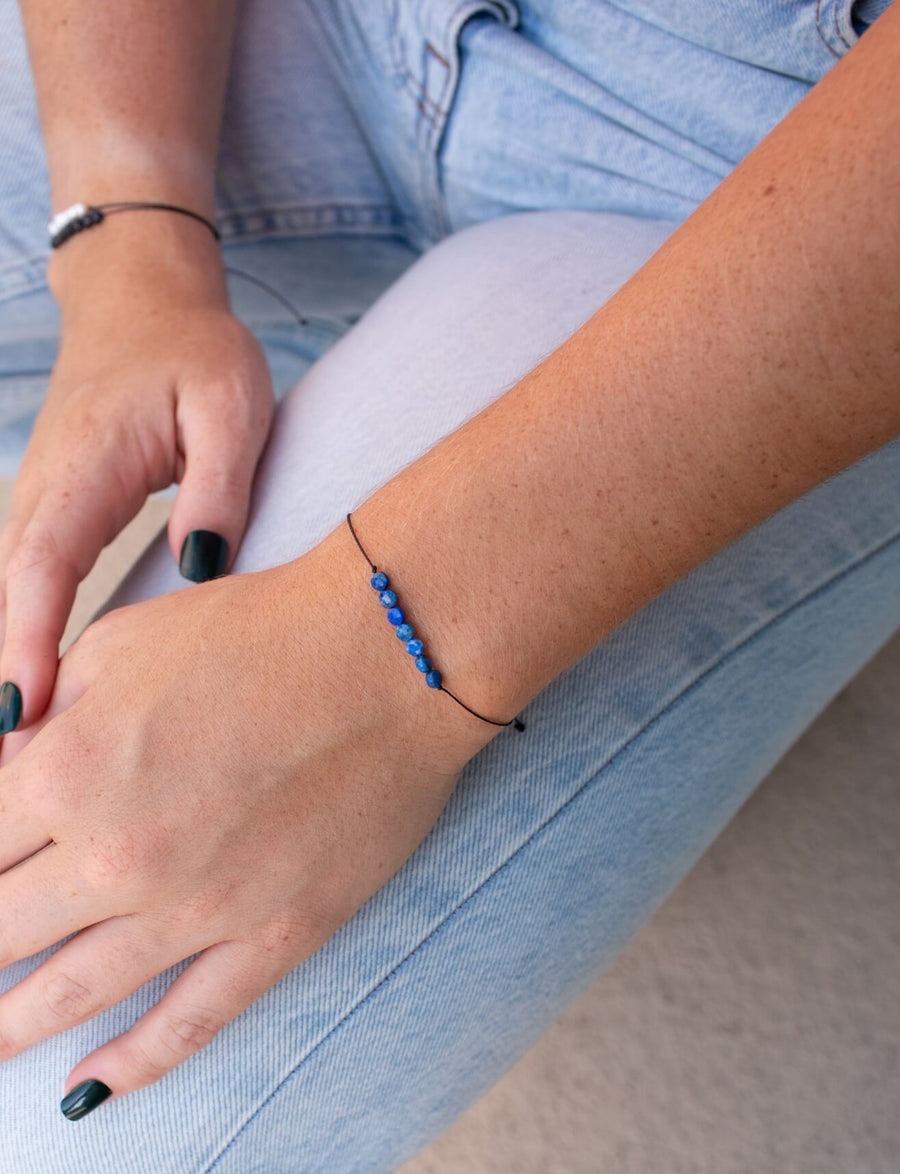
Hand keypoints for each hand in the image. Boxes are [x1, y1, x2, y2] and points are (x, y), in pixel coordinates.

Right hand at [0, 216, 274, 732]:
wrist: (144, 299)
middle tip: (10, 771)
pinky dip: (17, 637)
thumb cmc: (193, 349)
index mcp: (82, 470)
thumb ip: (216, 488)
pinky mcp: (52, 509)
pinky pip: (24, 584)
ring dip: (5, 666)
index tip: (17, 714)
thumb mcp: (228, 406)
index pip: (41, 571)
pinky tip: (27, 693)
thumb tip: (199, 570)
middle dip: (4, 679)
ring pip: (9, 596)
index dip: (24, 645)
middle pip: (8, 598)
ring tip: (15, 755)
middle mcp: (43, 491)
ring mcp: (39, 499)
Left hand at [0, 521, 484, 1112]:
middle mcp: (117, 857)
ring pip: (72, 996)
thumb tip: (4, 774)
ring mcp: (199, 909)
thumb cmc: (255, 629)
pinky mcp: (274, 934)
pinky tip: (87, 1089)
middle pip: (0, 933)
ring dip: (8, 1029)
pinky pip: (190, 1022)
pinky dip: (131, 1065)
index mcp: (65, 772)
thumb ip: (42, 719)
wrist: (388, 654)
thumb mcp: (119, 645)